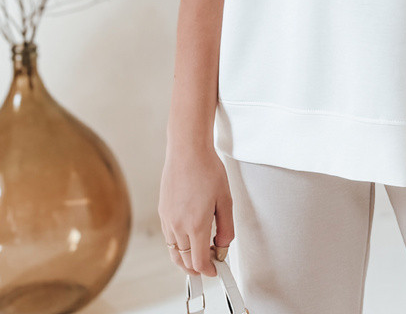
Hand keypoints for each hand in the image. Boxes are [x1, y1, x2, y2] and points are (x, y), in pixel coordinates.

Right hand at [159, 144, 234, 275]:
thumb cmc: (207, 170)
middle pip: (185, 262)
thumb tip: (223, 246)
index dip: (209, 270)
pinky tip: (189, 237)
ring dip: (186, 259)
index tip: (216, 270)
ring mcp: (168, 220)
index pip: (199, 262)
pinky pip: (169, 238)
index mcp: (196, 225)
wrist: (187, 150)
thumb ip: (226, 227)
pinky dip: (178, 245)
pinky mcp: (163, 212)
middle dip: (198, 268)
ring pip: (174, 252)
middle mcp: (178, 226)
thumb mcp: (225, 199)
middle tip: (211, 262)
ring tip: (200, 253)